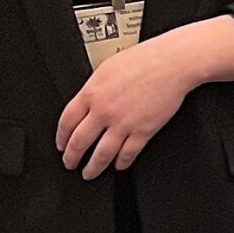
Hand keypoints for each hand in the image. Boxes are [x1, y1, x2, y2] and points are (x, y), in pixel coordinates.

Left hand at [58, 34, 195, 178]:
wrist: (172, 62)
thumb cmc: (145, 59)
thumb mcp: (107, 68)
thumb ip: (94, 88)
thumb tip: (86, 102)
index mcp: (92, 93)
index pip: (66, 122)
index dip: (61, 138)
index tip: (61, 145)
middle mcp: (104, 110)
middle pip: (79, 142)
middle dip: (71, 158)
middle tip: (70, 163)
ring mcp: (123, 123)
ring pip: (101, 154)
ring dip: (93, 167)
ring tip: (89, 173)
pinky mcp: (143, 131)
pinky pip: (128, 154)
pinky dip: (121, 163)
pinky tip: (119, 165)